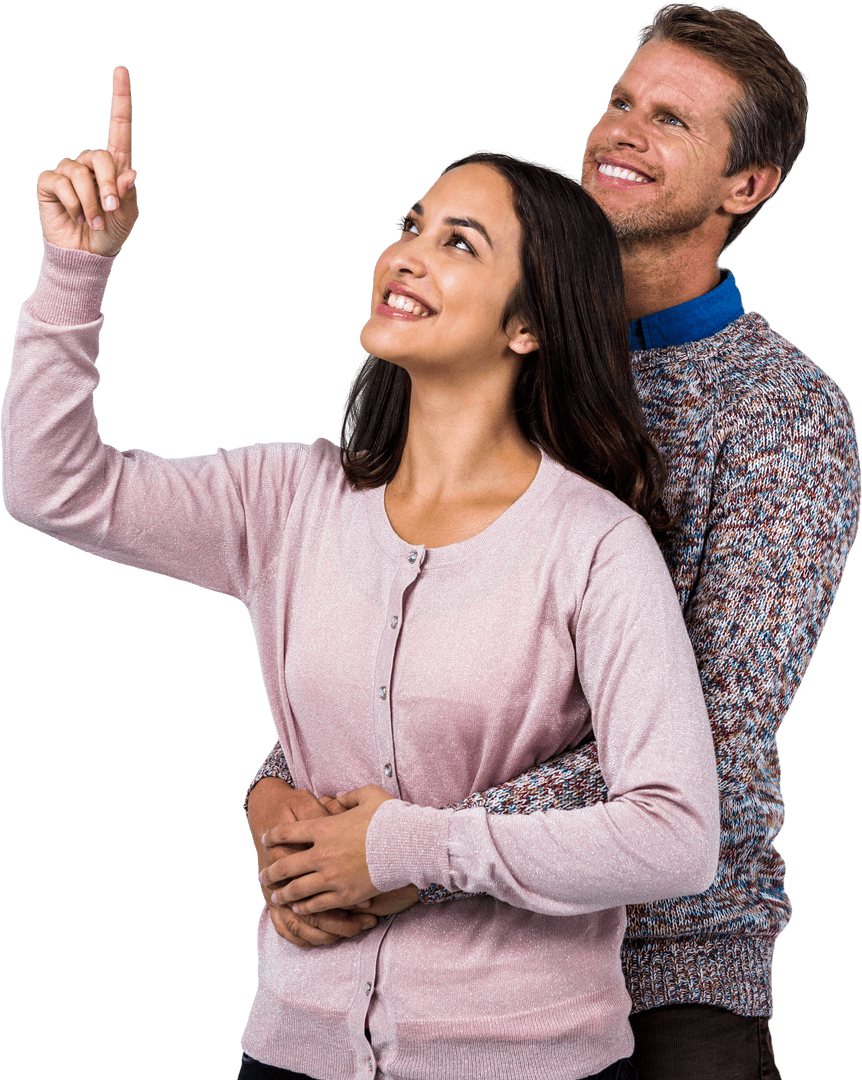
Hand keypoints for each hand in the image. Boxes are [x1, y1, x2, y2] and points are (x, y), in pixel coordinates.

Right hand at [36, 66, 137, 255]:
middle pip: (101, 156)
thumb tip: (129, 173)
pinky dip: (72, 203)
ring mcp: (69, 170)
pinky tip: (74, 216)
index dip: (120, 98)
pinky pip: (61, 181)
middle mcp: (91, 163)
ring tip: (93, 220)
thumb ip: (128, 195)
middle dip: (108, 186)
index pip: (119, 126)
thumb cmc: (110, 233)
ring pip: (80, 172)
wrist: (86, 254)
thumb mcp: (127, 216)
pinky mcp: (50, 182)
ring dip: (90, 201)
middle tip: (109, 210)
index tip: (121, 69)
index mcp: (115, 166)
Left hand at [261, 785, 396, 913]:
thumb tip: (337, 796)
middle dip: (271, 871)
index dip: (273, 835)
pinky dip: (305, 906)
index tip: (266, 839)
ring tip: (275, 896)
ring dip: (284, 893)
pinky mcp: (345, 895)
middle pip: (286, 865)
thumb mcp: (368, 795)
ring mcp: (332, 877)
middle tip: (262, 875)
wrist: (409, 845)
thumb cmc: (390, 817)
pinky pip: (318, 904)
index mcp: (324, 828)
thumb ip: (348, 796)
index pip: (288, 832)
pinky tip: (299, 907)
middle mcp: (322, 854)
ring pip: (298, 889)